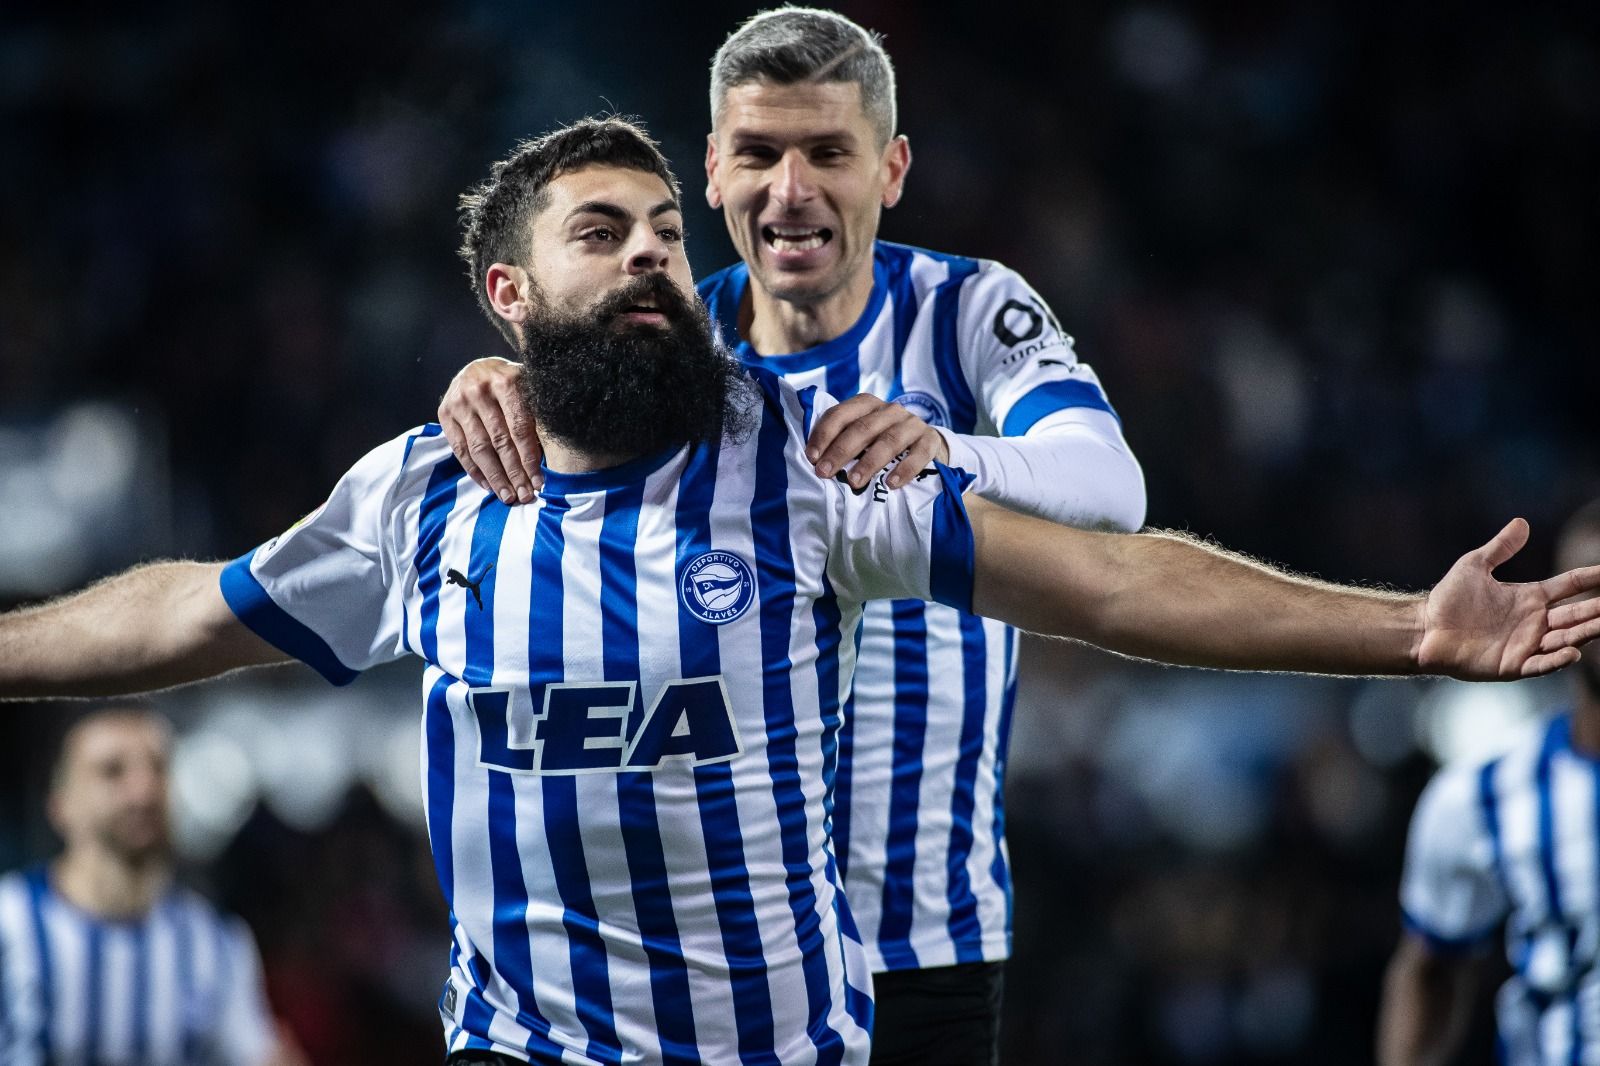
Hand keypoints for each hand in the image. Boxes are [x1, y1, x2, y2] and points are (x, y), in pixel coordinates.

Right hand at [438, 357, 542, 502]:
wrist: (479, 367)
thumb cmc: (513, 383)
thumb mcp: (530, 389)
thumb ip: (537, 416)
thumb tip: (550, 459)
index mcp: (507, 381)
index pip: (519, 428)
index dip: (529, 459)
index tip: (539, 482)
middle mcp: (479, 390)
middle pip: (499, 441)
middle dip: (514, 473)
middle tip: (524, 496)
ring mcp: (459, 402)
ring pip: (479, 448)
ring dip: (495, 477)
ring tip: (508, 497)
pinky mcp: (444, 413)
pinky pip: (460, 450)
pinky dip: (475, 471)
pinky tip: (488, 486)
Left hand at [806, 394, 950, 490]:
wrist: (925, 446)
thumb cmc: (882, 444)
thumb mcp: (862, 437)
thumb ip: (841, 441)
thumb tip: (812, 461)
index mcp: (867, 405)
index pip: (841, 414)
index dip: (824, 434)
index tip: (812, 457)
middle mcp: (889, 410)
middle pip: (863, 428)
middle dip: (841, 451)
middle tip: (826, 473)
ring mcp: (912, 424)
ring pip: (889, 440)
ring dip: (869, 462)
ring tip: (854, 482)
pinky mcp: (930, 440)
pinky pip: (919, 453)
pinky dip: (905, 469)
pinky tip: (891, 484)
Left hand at [1418, 518, 1599, 678]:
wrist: (1424, 628)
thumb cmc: (1449, 598)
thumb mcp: (1475, 565)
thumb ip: (1500, 547)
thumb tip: (1522, 522)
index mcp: (1530, 597)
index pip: (1570, 586)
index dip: (1591, 578)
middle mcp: (1534, 621)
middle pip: (1576, 615)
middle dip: (1597, 610)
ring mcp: (1526, 644)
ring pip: (1567, 639)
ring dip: (1587, 633)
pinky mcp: (1513, 665)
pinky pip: (1541, 665)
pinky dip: (1558, 660)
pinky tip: (1573, 652)